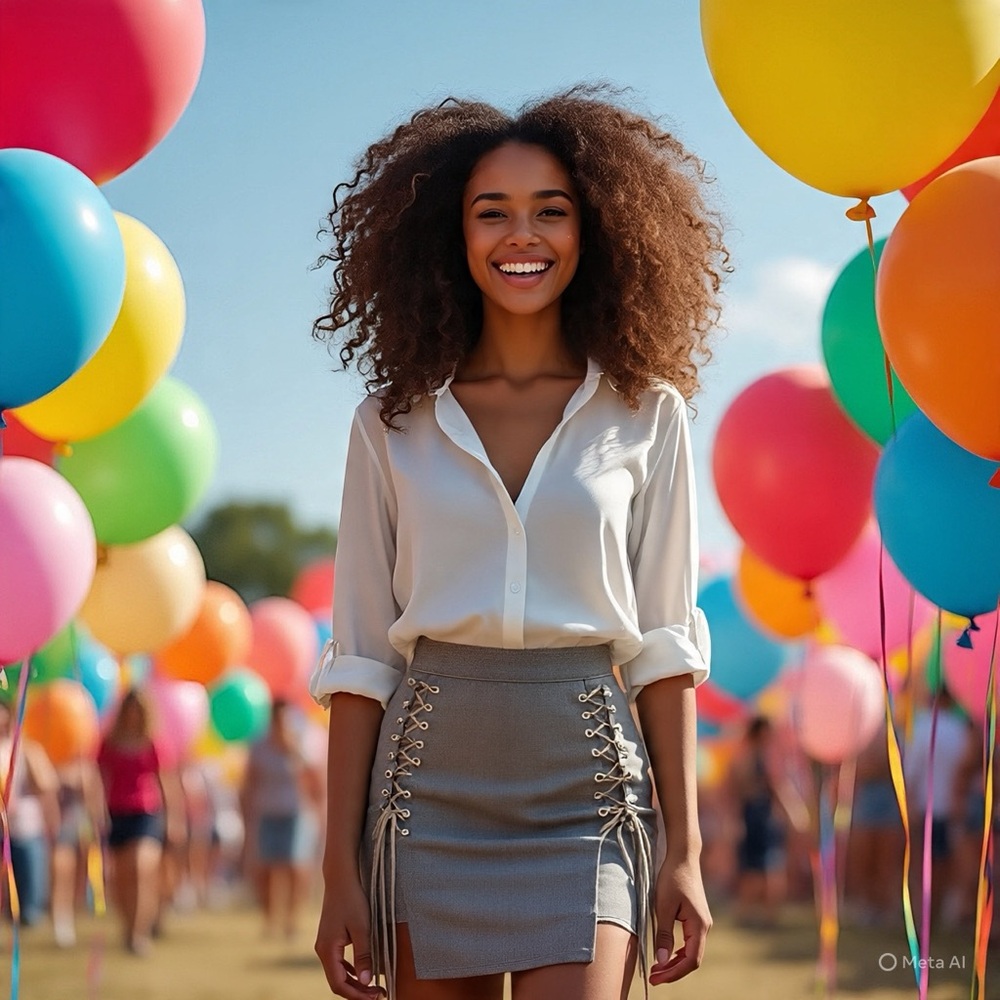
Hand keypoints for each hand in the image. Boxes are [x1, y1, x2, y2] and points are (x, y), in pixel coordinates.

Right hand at [315, 871, 384, 998]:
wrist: (340, 877)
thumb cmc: (352, 899)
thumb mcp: (362, 927)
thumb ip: (363, 955)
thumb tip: (366, 982)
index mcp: (327, 950)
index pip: (339, 984)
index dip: (357, 995)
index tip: (376, 996)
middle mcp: (322, 950)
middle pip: (337, 981)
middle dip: (357, 991)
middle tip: (379, 994)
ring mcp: (324, 945)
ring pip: (337, 973)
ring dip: (354, 982)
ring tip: (373, 987)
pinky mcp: (329, 939)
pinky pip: (338, 963)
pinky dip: (350, 971)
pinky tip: (362, 972)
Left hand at [649, 851, 711, 984]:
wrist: (683, 857)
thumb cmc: (672, 878)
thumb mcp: (663, 906)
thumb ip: (663, 935)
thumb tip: (661, 961)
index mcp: (699, 926)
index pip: (691, 961)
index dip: (673, 973)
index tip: (656, 978)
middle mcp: (704, 926)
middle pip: (692, 959)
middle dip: (673, 971)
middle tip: (653, 977)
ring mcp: (702, 922)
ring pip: (691, 951)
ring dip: (674, 962)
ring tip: (656, 969)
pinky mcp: (696, 917)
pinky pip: (690, 942)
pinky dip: (678, 952)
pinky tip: (666, 955)